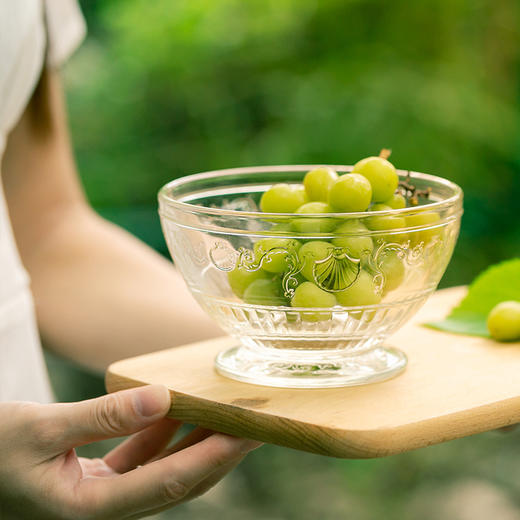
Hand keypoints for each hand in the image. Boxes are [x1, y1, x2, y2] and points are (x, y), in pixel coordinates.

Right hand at [0, 385, 260, 518]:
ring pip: (161, 471)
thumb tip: (161, 398)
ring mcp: (99, 495)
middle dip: (217, 454)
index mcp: (88, 509)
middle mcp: (101, 509)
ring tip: (226, 414)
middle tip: (253, 424)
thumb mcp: (41, 428)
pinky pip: (140, 459)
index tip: (246, 434)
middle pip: (175, 483)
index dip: (210, 458)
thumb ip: (102, 417)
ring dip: (193, 443)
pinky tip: (176, 410)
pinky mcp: (94, 479)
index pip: (166, 484)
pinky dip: (162, 436)